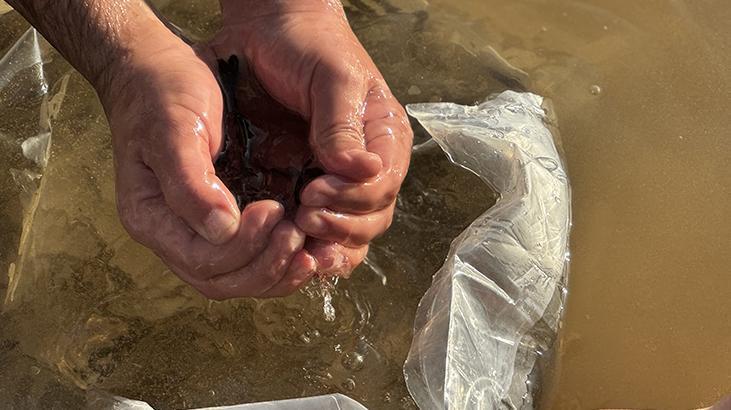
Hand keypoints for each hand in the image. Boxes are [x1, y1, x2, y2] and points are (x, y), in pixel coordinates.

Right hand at [99, 25, 316, 298]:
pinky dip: (282, 259)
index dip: (244, 247)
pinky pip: (252, 258)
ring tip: (311, 247)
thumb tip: (222, 230)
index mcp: (152, 217)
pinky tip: (310, 245)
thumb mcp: (173, 130)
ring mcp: (198, 231)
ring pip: (240, 278)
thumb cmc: (162, 94)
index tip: (275, 209)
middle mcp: (173, 234)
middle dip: (266, 266)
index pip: (202, 260)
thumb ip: (191, 183)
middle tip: (299, 234)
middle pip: (222, 280)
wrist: (159, 73)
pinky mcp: (224, 221)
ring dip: (278, 270)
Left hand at [211, 0, 412, 275]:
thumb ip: (342, 124)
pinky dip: (309, 245)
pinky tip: (291, 246)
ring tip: (299, 237)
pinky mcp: (304, 187)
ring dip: (329, 243)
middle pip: (372, 217)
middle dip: (342, 226)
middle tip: (305, 217)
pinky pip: (319, 229)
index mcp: (383, 138)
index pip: (384, 186)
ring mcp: (337, 180)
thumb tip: (362, 172)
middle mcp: (366, 165)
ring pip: (350, 232)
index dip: (354, 199)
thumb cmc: (307, 46)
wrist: (269, 32)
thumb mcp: (331, 77)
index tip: (314, 191)